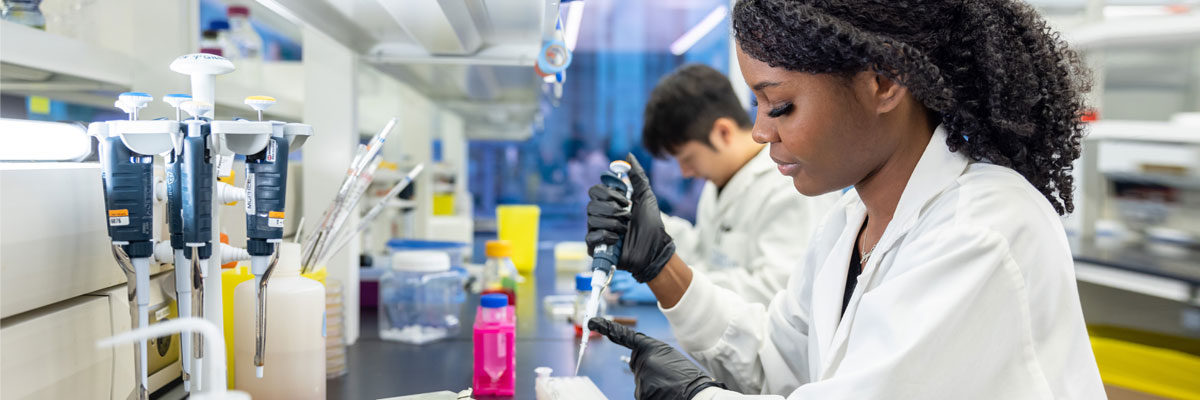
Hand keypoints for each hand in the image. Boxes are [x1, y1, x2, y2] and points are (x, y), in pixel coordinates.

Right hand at [585, 154, 674, 282]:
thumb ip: (637, 176)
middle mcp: (601, 216)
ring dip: (613, 223)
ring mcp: (598, 232)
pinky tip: (617, 239)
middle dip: (612, 209)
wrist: (655, 249)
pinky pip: (591, 237)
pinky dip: (606, 236)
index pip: (595, 191)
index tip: (625, 199)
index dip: (608, 193)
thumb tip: (628, 156)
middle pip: (591, 205)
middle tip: (627, 215)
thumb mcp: (646, 196)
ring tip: (625, 229)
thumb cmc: (651, 224)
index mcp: (610, 203)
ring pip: (591, 220)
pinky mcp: (596, 247)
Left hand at [589, 318, 723, 399]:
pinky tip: (666, 394)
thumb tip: (638, 365)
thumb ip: (651, 356)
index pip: (624, 336)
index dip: (608, 328)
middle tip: (668, 376)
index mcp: (650, 347)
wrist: (698, 395)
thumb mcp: (670, 358)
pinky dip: (653, 394)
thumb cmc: (687, 377)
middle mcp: (642, 361)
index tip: (593, 322)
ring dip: (653, 385)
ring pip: (641, 382)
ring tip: (671, 386)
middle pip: (637, 365)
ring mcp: (640, 378)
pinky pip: (643, 393)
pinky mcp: (641, 393)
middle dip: (649, 371)